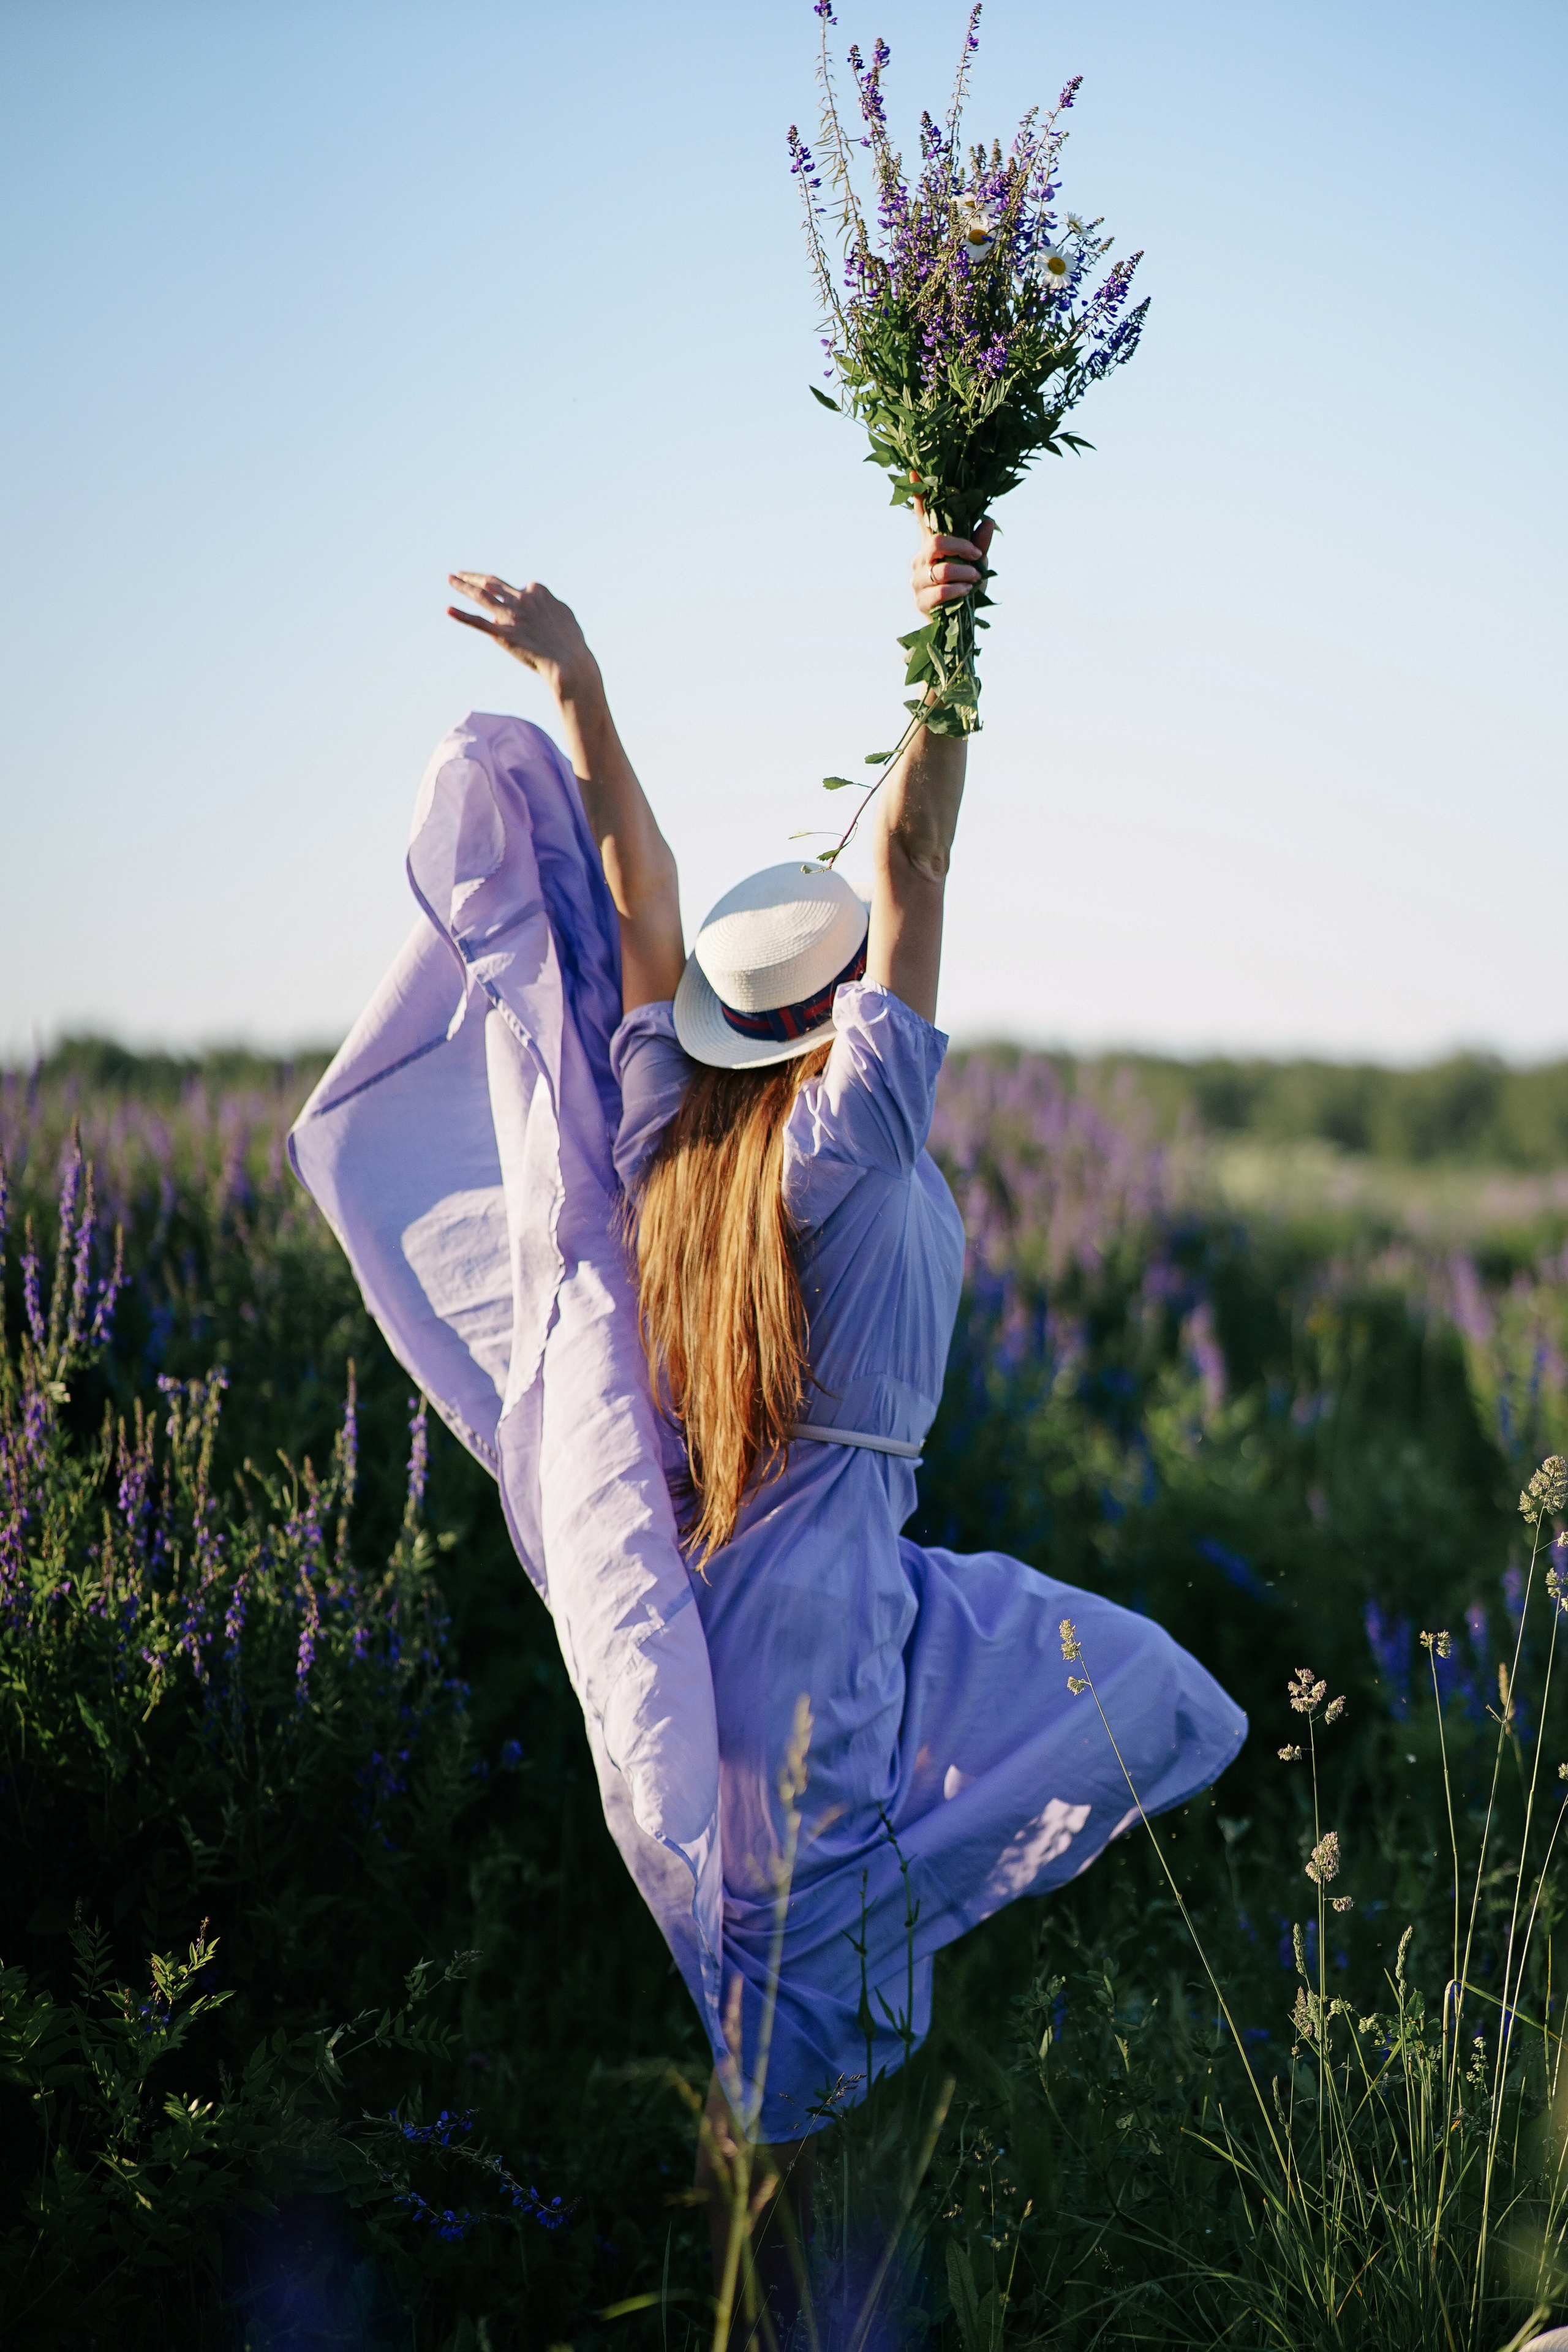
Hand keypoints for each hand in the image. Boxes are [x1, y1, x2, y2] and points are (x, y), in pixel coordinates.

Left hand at [446, 571, 595, 698]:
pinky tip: (448, 609)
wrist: (569, 662)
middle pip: (492, 583)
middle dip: (475, 577)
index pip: (517, 588)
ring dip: (463, 586)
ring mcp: (510, 615)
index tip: (511, 603)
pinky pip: (478, 622)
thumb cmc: (571, 642)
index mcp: (537, 591)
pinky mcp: (502, 634)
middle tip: (461, 574)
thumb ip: (551, 604)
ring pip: (481, 596)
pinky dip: (462, 615)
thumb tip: (544, 597)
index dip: (513, 596)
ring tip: (451, 578)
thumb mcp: (565, 614)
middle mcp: (521, 599)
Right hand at [909, 501, 994, 617]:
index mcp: (932, 546)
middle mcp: (920, 559)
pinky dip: (959, 590)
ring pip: (942, 568)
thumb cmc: (967, 590)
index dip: (919, 496)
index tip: (915, 471)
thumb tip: (988, 520)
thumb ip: (980, 543)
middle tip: (977, 555)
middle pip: (937, 542)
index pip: (923, 517)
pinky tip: (967, 593)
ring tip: (975, 579)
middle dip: (961, 546)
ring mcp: (917, 580)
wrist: (960, 625)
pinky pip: (941, 591)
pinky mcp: (920, 600)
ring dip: (965, 573)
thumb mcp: (978, 564)